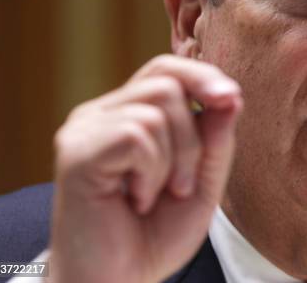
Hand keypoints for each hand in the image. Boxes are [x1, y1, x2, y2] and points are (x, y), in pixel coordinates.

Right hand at [48, 55, 241, 282]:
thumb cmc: (152, 236)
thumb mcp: (201, 184)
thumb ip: (215, 141)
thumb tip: (230, 95)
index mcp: (127, 116)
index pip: (165, 69)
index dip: (201, 75)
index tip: (231, 98)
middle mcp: (102, 114)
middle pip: (167, 82)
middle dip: (193, 138)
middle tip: (180, 187)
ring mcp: (85, 128)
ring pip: (157, 107)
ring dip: (174, 160)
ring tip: (155, 196)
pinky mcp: (76, 149)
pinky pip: (138, 133)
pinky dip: (152, 171)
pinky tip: (136, 198)